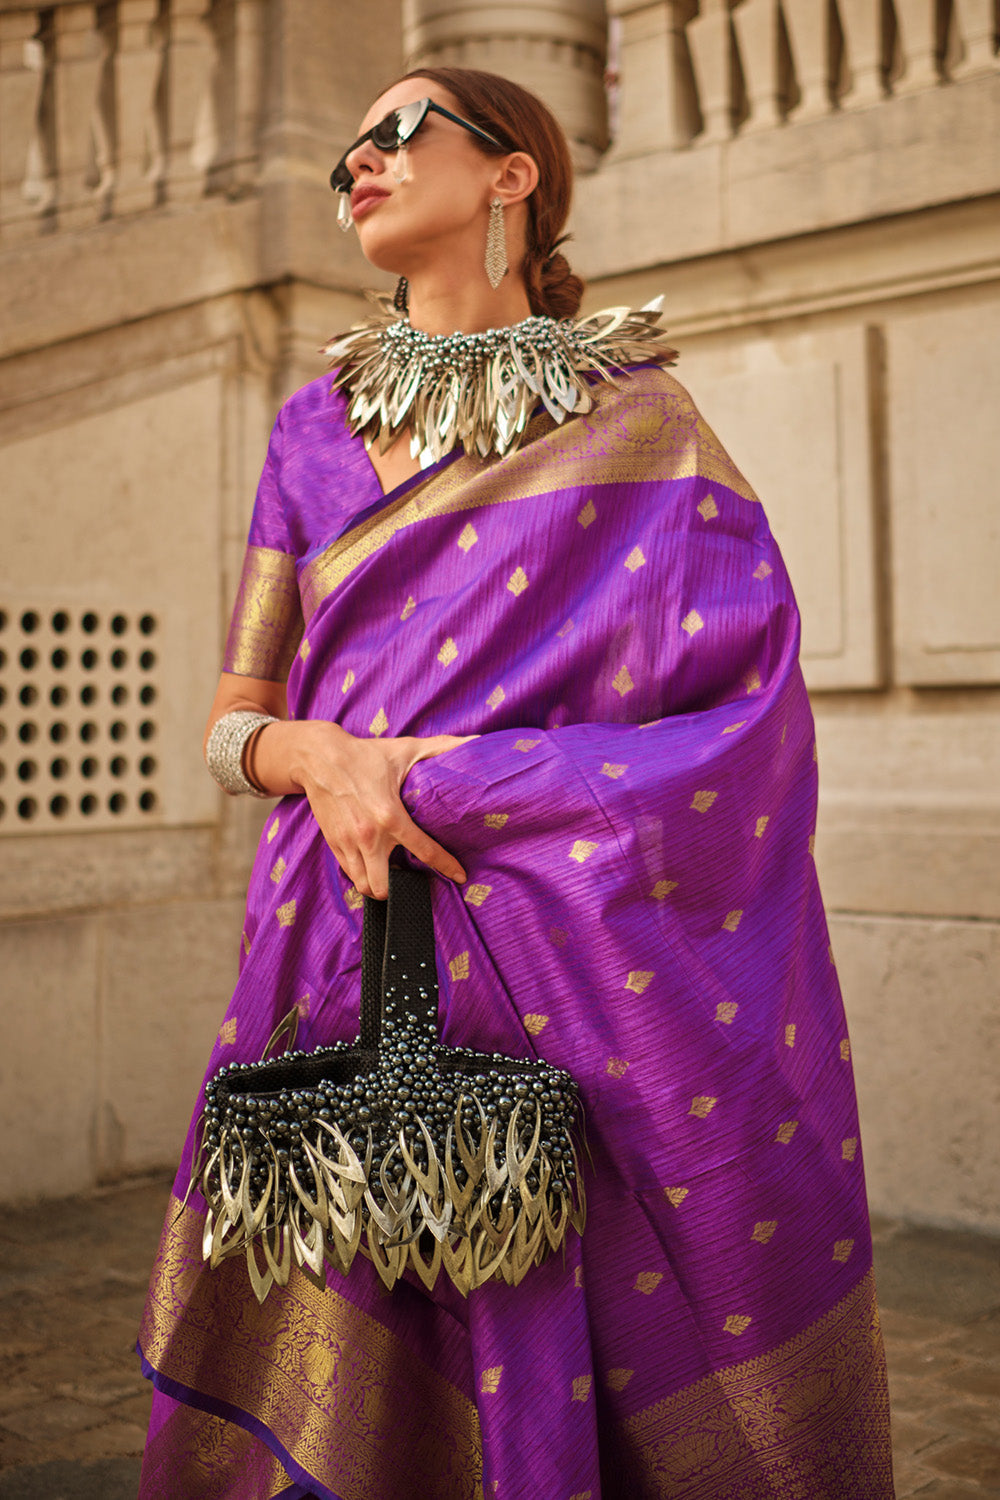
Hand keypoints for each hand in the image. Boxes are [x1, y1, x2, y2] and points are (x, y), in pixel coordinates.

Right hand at [255, 719, 469, 899]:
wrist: (318, 757)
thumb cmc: (366, 754)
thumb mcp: (406, 749)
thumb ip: (442, 747)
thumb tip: (476, 741)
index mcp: (390, 816)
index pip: (425, 851)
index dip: (446, 866)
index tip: (459, 876)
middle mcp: (368, 835)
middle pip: (384, 887)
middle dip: (399, 888)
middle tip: (410, 877)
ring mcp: (347, 842)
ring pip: (364, 885)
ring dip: (378, 885)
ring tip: (390, 875)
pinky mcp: (333, 843)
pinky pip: (349, 873)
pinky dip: (361, 875)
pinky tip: (371, 864)